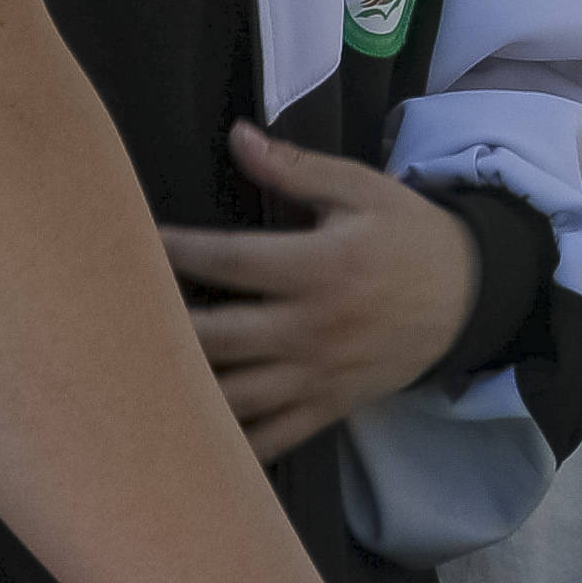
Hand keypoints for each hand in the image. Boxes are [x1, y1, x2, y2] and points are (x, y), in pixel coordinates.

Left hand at [161, 128, 478, 464]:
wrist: (471, 298)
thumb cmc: (408, 235)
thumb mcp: (363, 189)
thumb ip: (296, 167)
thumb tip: (237, 135)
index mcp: (319, 267)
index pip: (227, 260)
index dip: (171, 251)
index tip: (129, 241)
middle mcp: (312, 328)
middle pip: (215, 338)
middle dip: (156, 328)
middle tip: (110, 316)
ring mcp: (318, 377)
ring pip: (233, 399)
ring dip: (180, 391)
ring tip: (132, 375)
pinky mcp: (327, 409)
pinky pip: (268, 440)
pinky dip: (225, 447)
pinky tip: (180, 436)